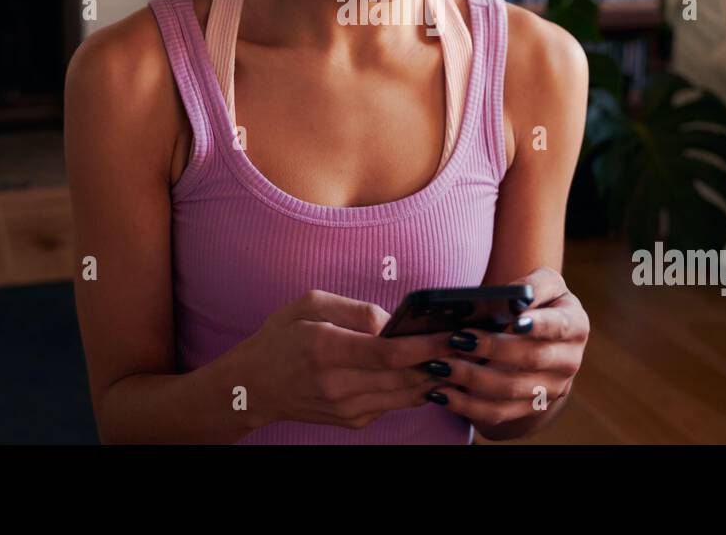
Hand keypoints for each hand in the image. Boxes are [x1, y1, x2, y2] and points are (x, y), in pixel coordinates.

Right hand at [236, 289, 456, 430]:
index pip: (389, 353)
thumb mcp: (308, 304)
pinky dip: (417, 387)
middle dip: (442, 360)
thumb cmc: (281, 337)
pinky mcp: (353, 420)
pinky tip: (433, 370)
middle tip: (472, 342)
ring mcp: (347, 409)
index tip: (453, 332)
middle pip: (405, 377)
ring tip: (462, 355)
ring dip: (437, 377)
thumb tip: (393, 320)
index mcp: (326, 350)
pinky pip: (395, 403)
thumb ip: (355, 309)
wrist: (253, 387)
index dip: (426, 345)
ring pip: (406, 395)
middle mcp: (338, 386)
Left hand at [430, 267, 588, 425]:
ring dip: (472, 379)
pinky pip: (498, 412)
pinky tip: (441, 393)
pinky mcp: (531, 407)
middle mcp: (569, 361)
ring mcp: (551, 389)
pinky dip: (467, 406)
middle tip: (458, 338)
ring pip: (511, 390)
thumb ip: (533, 285)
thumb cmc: (541, 302)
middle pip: (531, 358)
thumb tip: (515, 297)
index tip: (515, 321)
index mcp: (575, 325)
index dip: (539, 325)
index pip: (559, 326)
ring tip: (441, 366)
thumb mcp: (546, 283)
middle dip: (492, 348)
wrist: (548, 337)